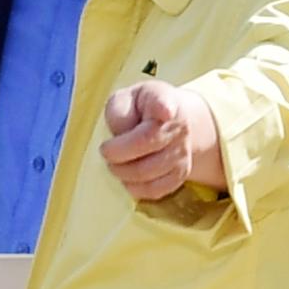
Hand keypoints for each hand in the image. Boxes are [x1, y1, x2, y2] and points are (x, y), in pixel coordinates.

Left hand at [101, 80, 221, 199]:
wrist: (174, 121)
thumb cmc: (142, 109)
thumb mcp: (126, 98)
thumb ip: (118, 111)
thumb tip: (120, 134)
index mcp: (164, 100)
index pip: (164, 104)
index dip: (164, 107)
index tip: (164, 110)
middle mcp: (178, 127)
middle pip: (145, 145)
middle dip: (117, 153)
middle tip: (106, 152)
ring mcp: (182, 153)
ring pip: (147, 173)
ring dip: (123, 172)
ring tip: (116, 163)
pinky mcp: (181, 175)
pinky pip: (154, 190)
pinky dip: (135, 188)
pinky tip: (129, 177)